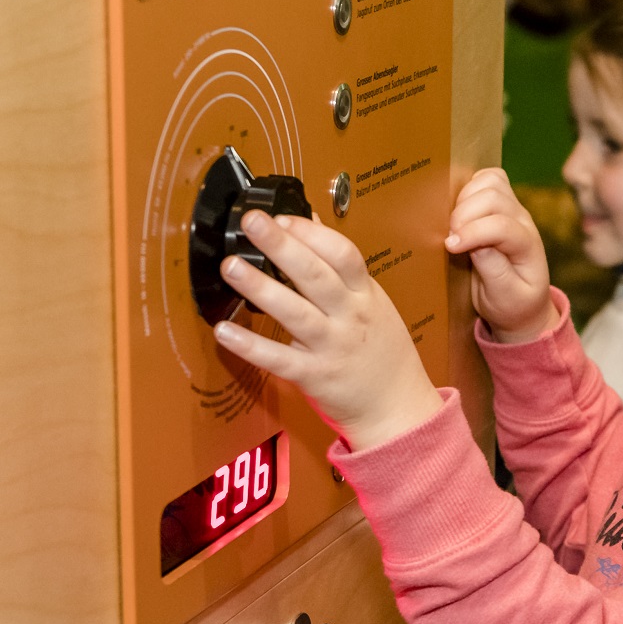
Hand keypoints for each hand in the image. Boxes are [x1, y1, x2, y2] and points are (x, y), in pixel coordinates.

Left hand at [211, 212, 443, 450]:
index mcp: (365, 295)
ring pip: (295, 313)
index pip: (343, 254)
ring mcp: (332, 347)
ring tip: (232, 267)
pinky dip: (251, 346)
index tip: (282, 217)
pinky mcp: (314, 376)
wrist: (398, 406)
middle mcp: (350, 317)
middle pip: (317, 276)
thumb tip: (310, 220)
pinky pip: (278, 359)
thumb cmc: (383, 351)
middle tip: (252, 222)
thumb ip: (341, 265)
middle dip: (283, 246)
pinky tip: (224, 331)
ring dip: (262, 288)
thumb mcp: (372, 301)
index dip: (311, 233)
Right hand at [445, 168, 555, 341]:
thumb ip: (494, 271)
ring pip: (490, 181)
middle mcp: (523, 221)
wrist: (521, 305)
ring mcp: (512, 209)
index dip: (473, 233)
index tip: (451, 247)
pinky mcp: (498, 204)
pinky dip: (467, 187)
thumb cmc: (513, 304)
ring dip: (465, 197)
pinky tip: (457, 210)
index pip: (503, 227)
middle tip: (451, 238)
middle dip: (465, 213)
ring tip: (453, 224)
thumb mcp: (505, 299)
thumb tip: (475, 245)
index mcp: (527, 246)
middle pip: (494, 196)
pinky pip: (485, 179)